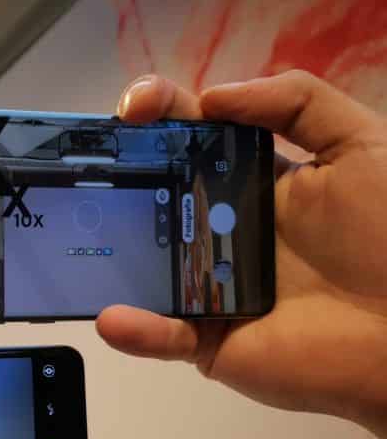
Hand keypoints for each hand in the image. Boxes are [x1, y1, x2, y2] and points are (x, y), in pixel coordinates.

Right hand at [97, 71, 386, 438]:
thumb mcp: (362, 146)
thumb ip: (298, 102)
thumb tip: (211, 97)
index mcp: (252, 182)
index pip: (192, 138)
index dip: (161, 114)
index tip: (138, 106)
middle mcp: (220, 230)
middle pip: (154, 193)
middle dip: (119, 170)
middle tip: (95, 161)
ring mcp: (207, 287)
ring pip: (143, 265)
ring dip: (106, 249)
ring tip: (81, 234)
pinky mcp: (207, 340)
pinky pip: (162, 336)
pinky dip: (136, 329)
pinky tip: (117, 316)